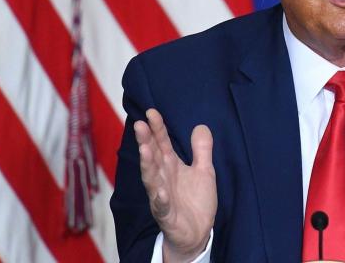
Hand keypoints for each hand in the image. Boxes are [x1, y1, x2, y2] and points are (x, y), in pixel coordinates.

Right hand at [134, 109, 216, 262]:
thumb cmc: (195, 200)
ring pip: (152, 179)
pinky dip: (161, 199)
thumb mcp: (204, 171)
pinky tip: (161, 192)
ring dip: (147, 165)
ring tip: (145, 150)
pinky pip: (162, 206)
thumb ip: (201, 149)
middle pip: (153, 157)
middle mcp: (163, 178)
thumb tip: (201, 126)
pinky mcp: (166, 215)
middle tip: (140, 125)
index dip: (157, 128)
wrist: (197, 232)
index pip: (162, 143)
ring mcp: (162, 196)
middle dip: (146, 141)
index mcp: (171, 166)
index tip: (152, 112)